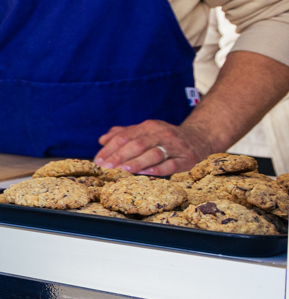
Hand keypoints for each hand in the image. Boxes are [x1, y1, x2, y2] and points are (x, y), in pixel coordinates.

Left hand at [94, 120, 213, 175]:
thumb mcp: (146, 130)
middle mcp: (162, 134)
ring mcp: (175, 146)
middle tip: (106, 167)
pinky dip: (157, 169)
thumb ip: (123, 133)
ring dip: (136, 162)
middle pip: (138, 144)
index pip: (125, 136)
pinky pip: (171, 164)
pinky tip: (145, 173)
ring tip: (122, 170)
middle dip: (119, 156)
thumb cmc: (165, 137)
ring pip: (154, 154)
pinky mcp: (187, 159)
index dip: (110, 148)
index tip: (98, 160)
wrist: (199, 137)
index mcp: (149, 126)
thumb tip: (101, 140)